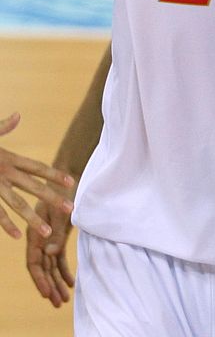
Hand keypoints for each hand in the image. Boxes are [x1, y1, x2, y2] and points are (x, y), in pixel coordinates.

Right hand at [0, 112, 73, 238]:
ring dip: (32, 218)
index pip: (38, 168)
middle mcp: (5, 172)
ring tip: (47, 232)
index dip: (55, 175)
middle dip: (52, 198)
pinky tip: (17, 235)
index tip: (71, 183)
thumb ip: (3, 127)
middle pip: (34, 187)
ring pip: (16, 204)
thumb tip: (17, 114)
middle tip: (70, 209)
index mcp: (9, 159)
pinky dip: (6, 224)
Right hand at [26, 195, 74, 306]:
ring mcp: (50, 238)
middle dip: (50, 286)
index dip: (39, 279)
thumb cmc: (64, 191)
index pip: (34, 263)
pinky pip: (59, 258)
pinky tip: (71, 282)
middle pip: (43, 268)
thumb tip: (50, 253)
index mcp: (35, 233)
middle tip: (59, 303)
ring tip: (65, 299)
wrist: (71, 177)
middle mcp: (40, 238)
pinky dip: (64, 270)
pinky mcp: (59, 235)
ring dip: (58, 281)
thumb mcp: (60, 211)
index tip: (46, 294)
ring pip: (51, 266)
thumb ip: (56, 232)